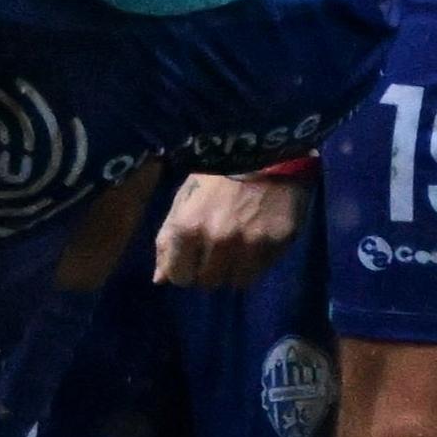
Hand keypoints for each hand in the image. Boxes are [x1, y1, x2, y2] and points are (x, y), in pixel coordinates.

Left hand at [153, 170, 305, 288]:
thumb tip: (159, 279)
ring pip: (237, 282)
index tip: (191, 259)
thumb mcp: (184, 200)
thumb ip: (168, 240)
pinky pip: (263, 270)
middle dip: (209, 270)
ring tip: (238, 246)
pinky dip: (257, 261)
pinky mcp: (277, 244)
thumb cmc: (216, 175)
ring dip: (234, 270)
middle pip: (208, 283)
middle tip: (217, 250)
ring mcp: (250, 245)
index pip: (179, 278)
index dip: (184, 270)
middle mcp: (218, 241)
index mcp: (188, 228)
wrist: (265, 153)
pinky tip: (257, 239)